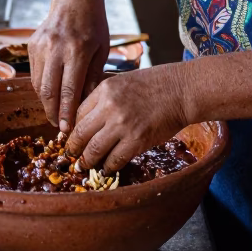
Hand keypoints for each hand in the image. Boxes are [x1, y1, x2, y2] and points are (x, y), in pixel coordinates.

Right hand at [28, 0, 109, 133]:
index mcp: (77, 50)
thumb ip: (94, 77)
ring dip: (46, 103)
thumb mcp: (102, 49)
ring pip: (38, 85)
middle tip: (59, 127)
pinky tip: (51, 94)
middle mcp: (56, 48)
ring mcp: (41, 46)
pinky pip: (34, 73)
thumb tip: (86, 106)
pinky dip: (41, 87)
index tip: (67, 130)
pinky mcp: (31, 44)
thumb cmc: (94, 23)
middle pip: (49, 92)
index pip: (69, 91)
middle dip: (53, 113)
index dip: (67, 113)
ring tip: (56, 113)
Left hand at [65, 63, 190, 174]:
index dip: (71, 129)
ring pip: (94, 150)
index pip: (77, 113)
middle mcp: (110, 106)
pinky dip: (108, 167)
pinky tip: (106, 169)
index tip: (71, 137)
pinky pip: (115, 160)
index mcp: (104, 89)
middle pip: (80, 133)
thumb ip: (104, 96)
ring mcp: (123, 125)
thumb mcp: (123, 81)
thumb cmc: (154, 84)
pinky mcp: (137, 140)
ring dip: (87, 161)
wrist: (181, 90)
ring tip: (84, 166)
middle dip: (73, 148)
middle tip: (71, 155)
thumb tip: (86, 115)